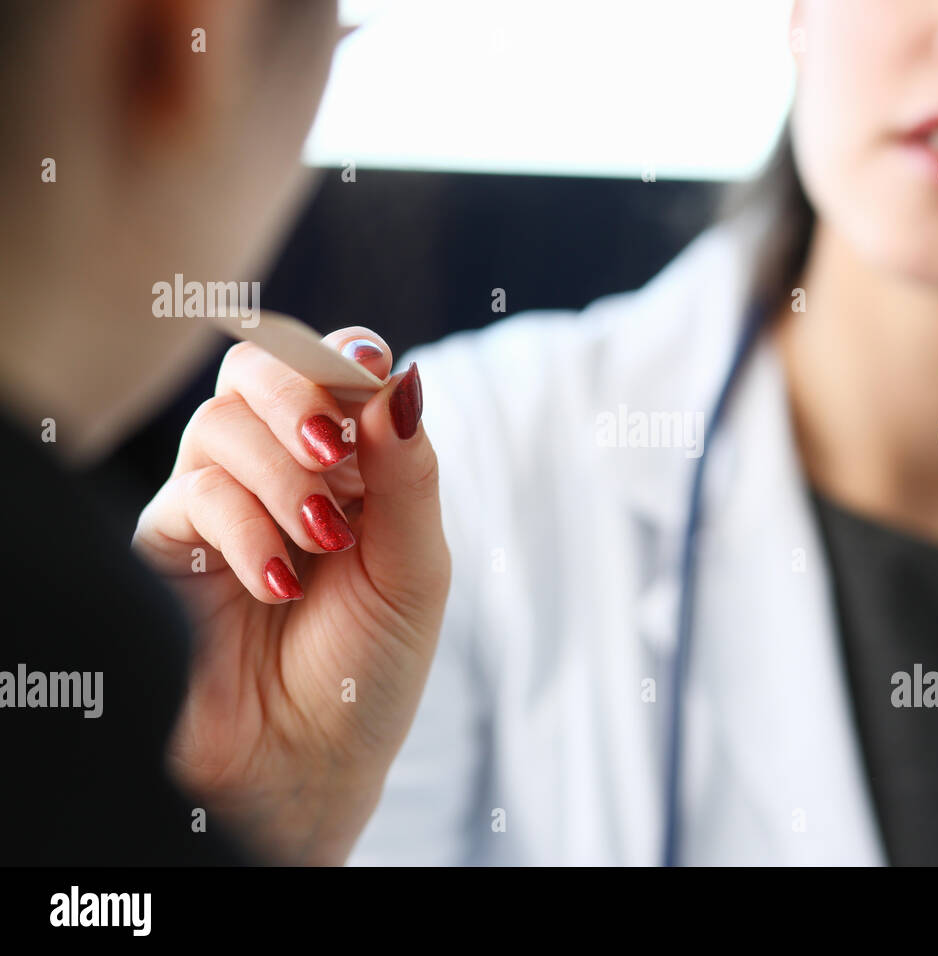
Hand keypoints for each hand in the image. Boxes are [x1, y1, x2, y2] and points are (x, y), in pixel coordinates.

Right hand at [134, 327, 449, 863]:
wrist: (312, 758)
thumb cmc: (372, 661)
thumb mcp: (415, 567)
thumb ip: (408, 473)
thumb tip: (404, 378)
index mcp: (350, 462)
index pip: (334, 367)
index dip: (345, 356)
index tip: (368, 370)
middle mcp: (280, 468)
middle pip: (259, 370)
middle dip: (297, 393)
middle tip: (332, 450)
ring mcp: (220, 501)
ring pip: (220, 423)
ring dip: (280, 475)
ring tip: (322, 542)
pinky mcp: (170, 545)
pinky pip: (191, 495)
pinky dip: (243, 529)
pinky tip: (277, 586)